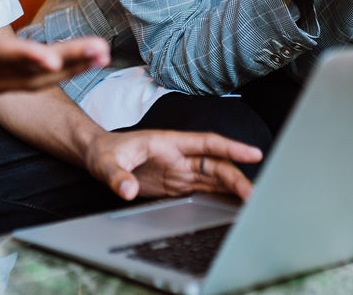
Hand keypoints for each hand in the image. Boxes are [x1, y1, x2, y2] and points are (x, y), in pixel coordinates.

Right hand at [0, 0, 109, 96]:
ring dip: (72, 69)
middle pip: (29, 71)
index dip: (24, 56)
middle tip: (100, 49)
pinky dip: (62, 76)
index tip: (50, 56)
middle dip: (66, 61)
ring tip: (102, 53)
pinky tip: (86, 64)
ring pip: (37, 82)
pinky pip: (35, 86)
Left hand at [84, 130, 262, 201]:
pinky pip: (204, 190)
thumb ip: (118, 176)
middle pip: (216, 165)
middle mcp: (180, 157)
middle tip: (253, 196)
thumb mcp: (106, 163)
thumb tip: (126, 190)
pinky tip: (233, 208)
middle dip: (236, 179)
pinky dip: (220, 198)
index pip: (207, 143)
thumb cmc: (104, 153)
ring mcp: (180, 171)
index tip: (254, 153)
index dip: (231, 148)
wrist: (98, 156)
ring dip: (233, 189)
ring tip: (251, 204)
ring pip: (214, 179)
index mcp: (170, 143)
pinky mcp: (177, 186)